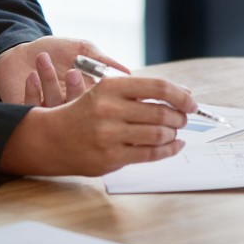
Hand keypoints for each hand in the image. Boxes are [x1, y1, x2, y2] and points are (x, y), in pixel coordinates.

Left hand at [0, 37, 127, 104]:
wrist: (21, 53)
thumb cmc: (54, 50)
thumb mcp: (81, 49)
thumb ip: (102, 60)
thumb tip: (127, 73)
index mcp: (85, 96)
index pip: (99, 104)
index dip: (102, 96)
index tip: (102, 81)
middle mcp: (69, 109)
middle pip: (78, 112)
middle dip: (76, 91)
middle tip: (72, 71)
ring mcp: (48, 113)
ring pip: (54, 109)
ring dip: (49, 83)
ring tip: (43, 59)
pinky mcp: (26, 115)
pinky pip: (31, 111)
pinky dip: (32, 92)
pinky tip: (32, 75)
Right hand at [0, 74, 196, 176]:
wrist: (51, 138)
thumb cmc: (86, 113)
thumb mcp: (107, 93)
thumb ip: (141, 92)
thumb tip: (184, 94)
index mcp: (111, 87)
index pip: (158, 87)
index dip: (181, 95)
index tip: (191, 102)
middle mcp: (109, 109)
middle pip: (161, 111)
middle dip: (179, 117)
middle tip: (183, 119)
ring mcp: (109, 134)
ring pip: (158, 133)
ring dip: (173, 133)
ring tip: (174, 132)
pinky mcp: (110, 157)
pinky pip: (150, 154)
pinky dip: (168, 150)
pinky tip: (174, 146)